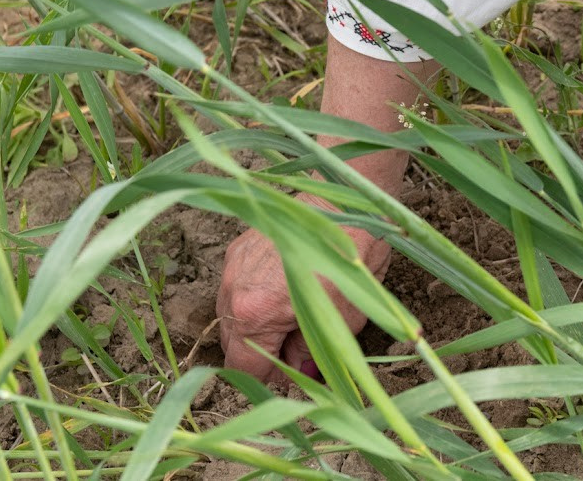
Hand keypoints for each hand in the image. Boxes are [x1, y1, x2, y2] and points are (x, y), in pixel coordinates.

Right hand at [217, 202, 392, 382]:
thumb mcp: (342, 321)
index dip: (271, 378)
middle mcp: (233, 290)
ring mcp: (232, 266)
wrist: (347, 204)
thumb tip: (301, 373)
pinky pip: (236, 287)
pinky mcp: (238, 249)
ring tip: (291, 314)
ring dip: (254, 324)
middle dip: (262, 352)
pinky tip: (282, 289)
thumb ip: (312, 355)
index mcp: (255, 314)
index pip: (245, 369)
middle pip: (232, 345)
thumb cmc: (351, 261)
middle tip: (296, 344)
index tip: (294, 370)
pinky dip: (253, 296)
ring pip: (231, 316)